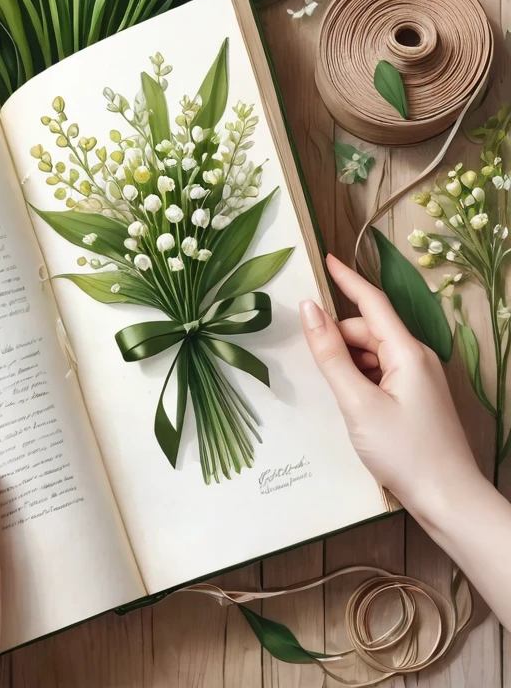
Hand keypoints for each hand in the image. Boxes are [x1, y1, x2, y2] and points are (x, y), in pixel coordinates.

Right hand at [299, 253, 481, 521]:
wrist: (449, 501)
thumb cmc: (405, 453)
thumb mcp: (358, 403)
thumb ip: (330, 354)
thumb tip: (309, 309)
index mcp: (407, 352)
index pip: (372, 302)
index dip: (347, 279)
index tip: (324, 258)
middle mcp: (417, 358)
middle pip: (368, 331)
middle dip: (339, 337)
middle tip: (311, 360)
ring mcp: (420, 379)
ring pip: (374, 354)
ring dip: (349, 362)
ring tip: (333, 393)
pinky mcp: (418, 399)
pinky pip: (382, 373)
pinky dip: (361, 378)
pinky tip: (351, 403)